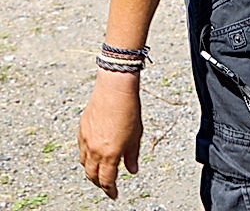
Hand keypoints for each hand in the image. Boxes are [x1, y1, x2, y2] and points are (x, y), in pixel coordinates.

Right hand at [78, 71, 142, 199]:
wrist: (114, 88)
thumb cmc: (129, 109)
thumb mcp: (136, 135)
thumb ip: (133, 155)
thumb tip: (132, 170)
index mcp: (110, 154)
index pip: (107, 180)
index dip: (110, 190)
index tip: (114, 194)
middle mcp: (95, 150)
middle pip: (93, 176)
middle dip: (99, 183)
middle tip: (107, 185)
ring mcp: (86, 140)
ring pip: (84, 164)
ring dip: (91, 171)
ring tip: (99, 171)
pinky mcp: (82, 129)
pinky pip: (81, 149)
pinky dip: (86, 156)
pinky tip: (92, 154)